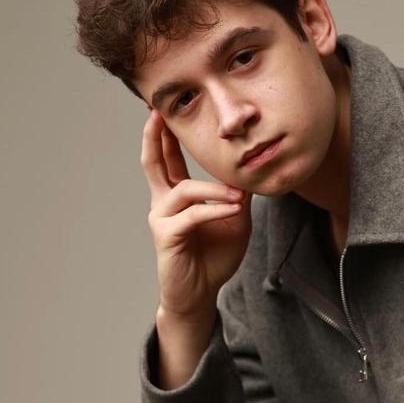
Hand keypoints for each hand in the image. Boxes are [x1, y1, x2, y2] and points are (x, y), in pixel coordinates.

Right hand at [141, 108, 253, 319]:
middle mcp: (163, 203)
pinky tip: (233, 209)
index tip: (167, 108)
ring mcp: (161, 219)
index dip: (166, 134)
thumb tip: (249, 172)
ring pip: (184, 190)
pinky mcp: (167, 237)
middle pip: (154, 162)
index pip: (168, 158)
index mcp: (176, 196)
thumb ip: (236, 195)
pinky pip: (192, 216)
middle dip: (156, 136)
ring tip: (238, 196)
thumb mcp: (235, 220)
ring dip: (214, 189)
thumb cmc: (214, 257)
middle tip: (158, 112)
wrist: (201, 294)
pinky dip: (214, 210)